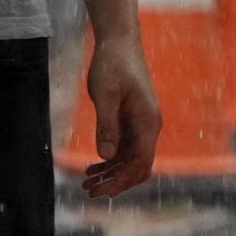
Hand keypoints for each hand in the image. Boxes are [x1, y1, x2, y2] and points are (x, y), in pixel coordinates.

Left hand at [78, 33, 159, 197]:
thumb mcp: (106, 96)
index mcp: (148, 121)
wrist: (119, 43)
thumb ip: (107, 126)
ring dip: (112, 174)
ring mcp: (141, 124)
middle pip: (139, 165)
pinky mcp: (132, 120)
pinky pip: (125, 149)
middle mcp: (149, 125)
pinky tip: (92, 168)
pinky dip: (111, 162)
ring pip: (131, 159)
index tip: (100, 192)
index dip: (122, 181)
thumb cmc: (113, 66)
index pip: (141, 162)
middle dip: (117, 182)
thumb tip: (107, 157)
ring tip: (85, 184)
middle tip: (89, 191)